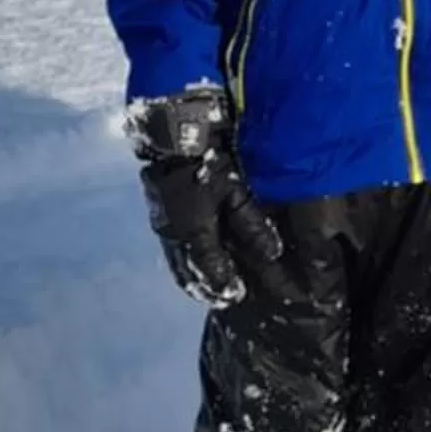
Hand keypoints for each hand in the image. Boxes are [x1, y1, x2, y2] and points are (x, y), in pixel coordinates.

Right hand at [124, 88, 279, 306]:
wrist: (173, 133)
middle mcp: (173, 234)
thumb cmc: (208, 160)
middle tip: (220, 298)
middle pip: (188, 271)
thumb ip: (253, 226)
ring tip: (204, 287)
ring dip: (190, 277)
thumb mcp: (235, 192)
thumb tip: (272, 254)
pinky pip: (171, 248)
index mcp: (193, 231)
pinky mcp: (158, 215)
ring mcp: (162, 225)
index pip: (209, 269)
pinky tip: (192, 261)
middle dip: (204, 287)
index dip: (223, 285)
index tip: (236, 295)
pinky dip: (182, 261)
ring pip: (176, 262)